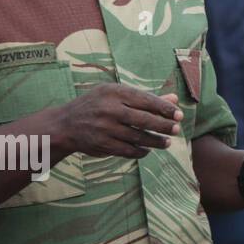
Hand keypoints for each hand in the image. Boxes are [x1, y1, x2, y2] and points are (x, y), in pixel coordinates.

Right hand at [50, 84, 182, 159]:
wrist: (65, 124)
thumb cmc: (98, 104)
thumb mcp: (117, 94)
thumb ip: (145, 97)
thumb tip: (174, 99)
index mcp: (115, 93)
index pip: (146, 100)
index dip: (164, 108)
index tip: (178, 115)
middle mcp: (109, 109)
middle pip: (143, 119)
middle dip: (163, 126)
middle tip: (176, 129)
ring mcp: (104, 128)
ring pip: (137, 137)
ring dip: (155, 141)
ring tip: (167, 142)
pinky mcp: (101, 144)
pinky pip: (126, 150)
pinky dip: (140, 151)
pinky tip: (148, 150)